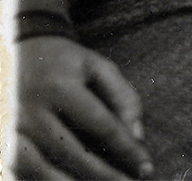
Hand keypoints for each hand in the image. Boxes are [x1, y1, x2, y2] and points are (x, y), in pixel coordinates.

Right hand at [16, 36, 153, 179]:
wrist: (20, 55)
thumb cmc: (66, 63)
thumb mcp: (97, 66)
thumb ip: (122, 96)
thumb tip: (136, 136)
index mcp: (61, 87)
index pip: (101, 125)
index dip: (126, 149)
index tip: (146, 167)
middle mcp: (33, 112)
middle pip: (73, 154)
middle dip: (105, 175)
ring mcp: (13, 132)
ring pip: (44, 172)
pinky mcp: (3, 147)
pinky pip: (23, 176)